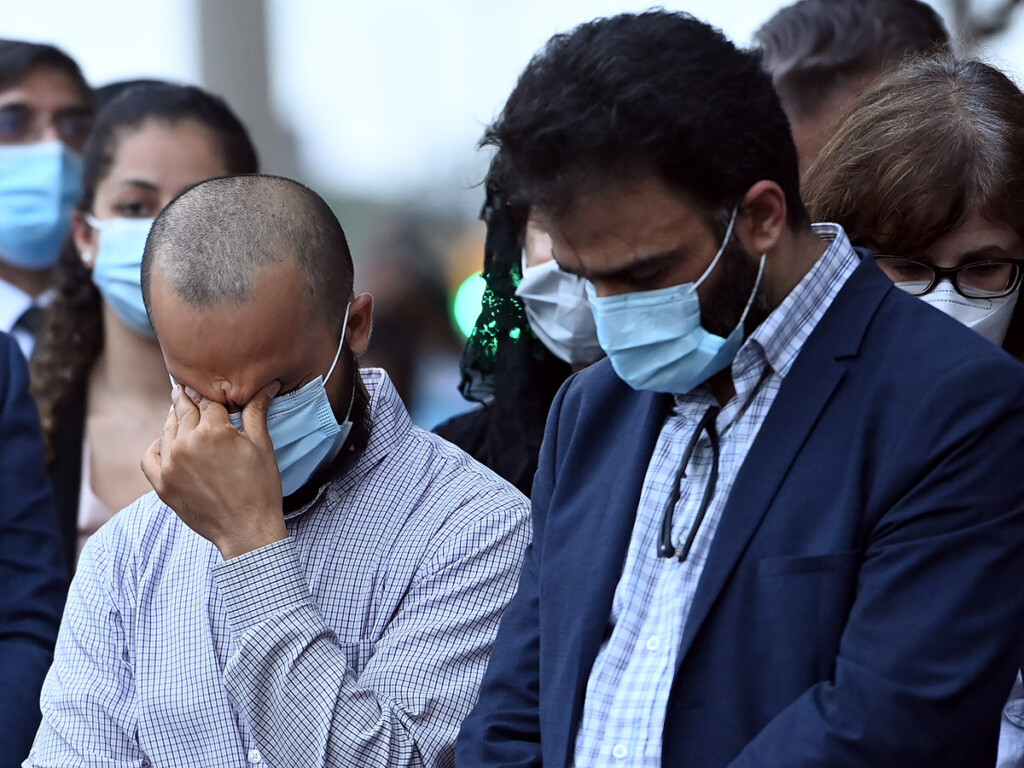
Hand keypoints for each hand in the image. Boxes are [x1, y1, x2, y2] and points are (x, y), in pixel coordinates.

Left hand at [142, 381, 286, 559]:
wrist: (247, 530)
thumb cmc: (260, 488)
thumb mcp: (262, 445)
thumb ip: (257, 411)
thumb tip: (267, 385)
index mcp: (213, 430)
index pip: (209, 400)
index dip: (215, 395)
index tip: (214, 390)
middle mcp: (186, 443)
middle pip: (185, 410)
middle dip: (190, 400)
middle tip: (187, 389)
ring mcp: (171, 464)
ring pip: (168, 430)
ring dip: (175, 420)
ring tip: (182, 414)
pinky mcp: (162, 484)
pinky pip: (150, 457)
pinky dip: (156, 446)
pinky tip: (166, 443)